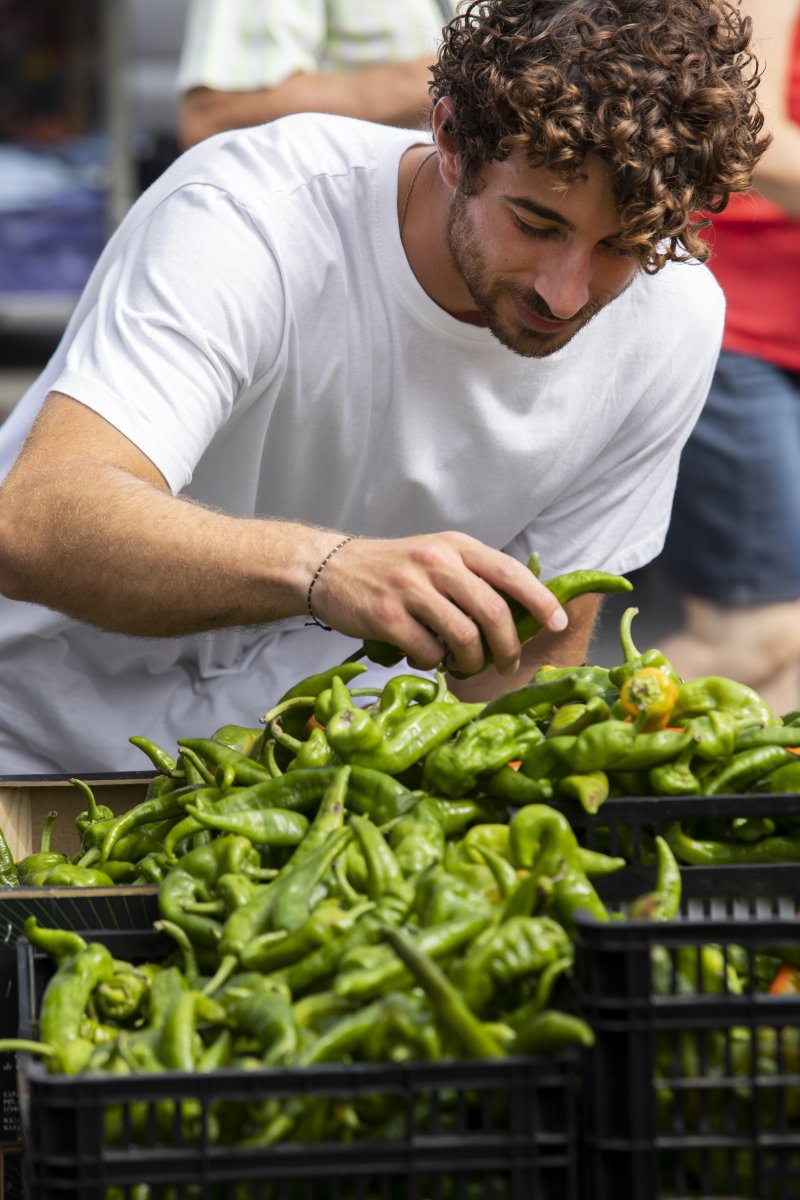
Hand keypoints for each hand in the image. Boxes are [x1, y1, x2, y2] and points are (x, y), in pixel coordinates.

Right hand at [310, 531, 567, 677]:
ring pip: (464, 638)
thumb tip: (521, 611)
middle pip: (493, 613)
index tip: (557, 624)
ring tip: (464, 666)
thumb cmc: (390, 569)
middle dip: (508, 648)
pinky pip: (428, 652)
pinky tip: (426, 657)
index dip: (540, 601)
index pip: (511, 572)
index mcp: (456, 547)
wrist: (329, 569)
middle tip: (507, 666)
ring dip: (471, 662)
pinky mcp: (387, 617)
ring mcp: (411, 589)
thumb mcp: (435, 556)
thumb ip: (472, 576)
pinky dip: (434, 663)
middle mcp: (437, 562)